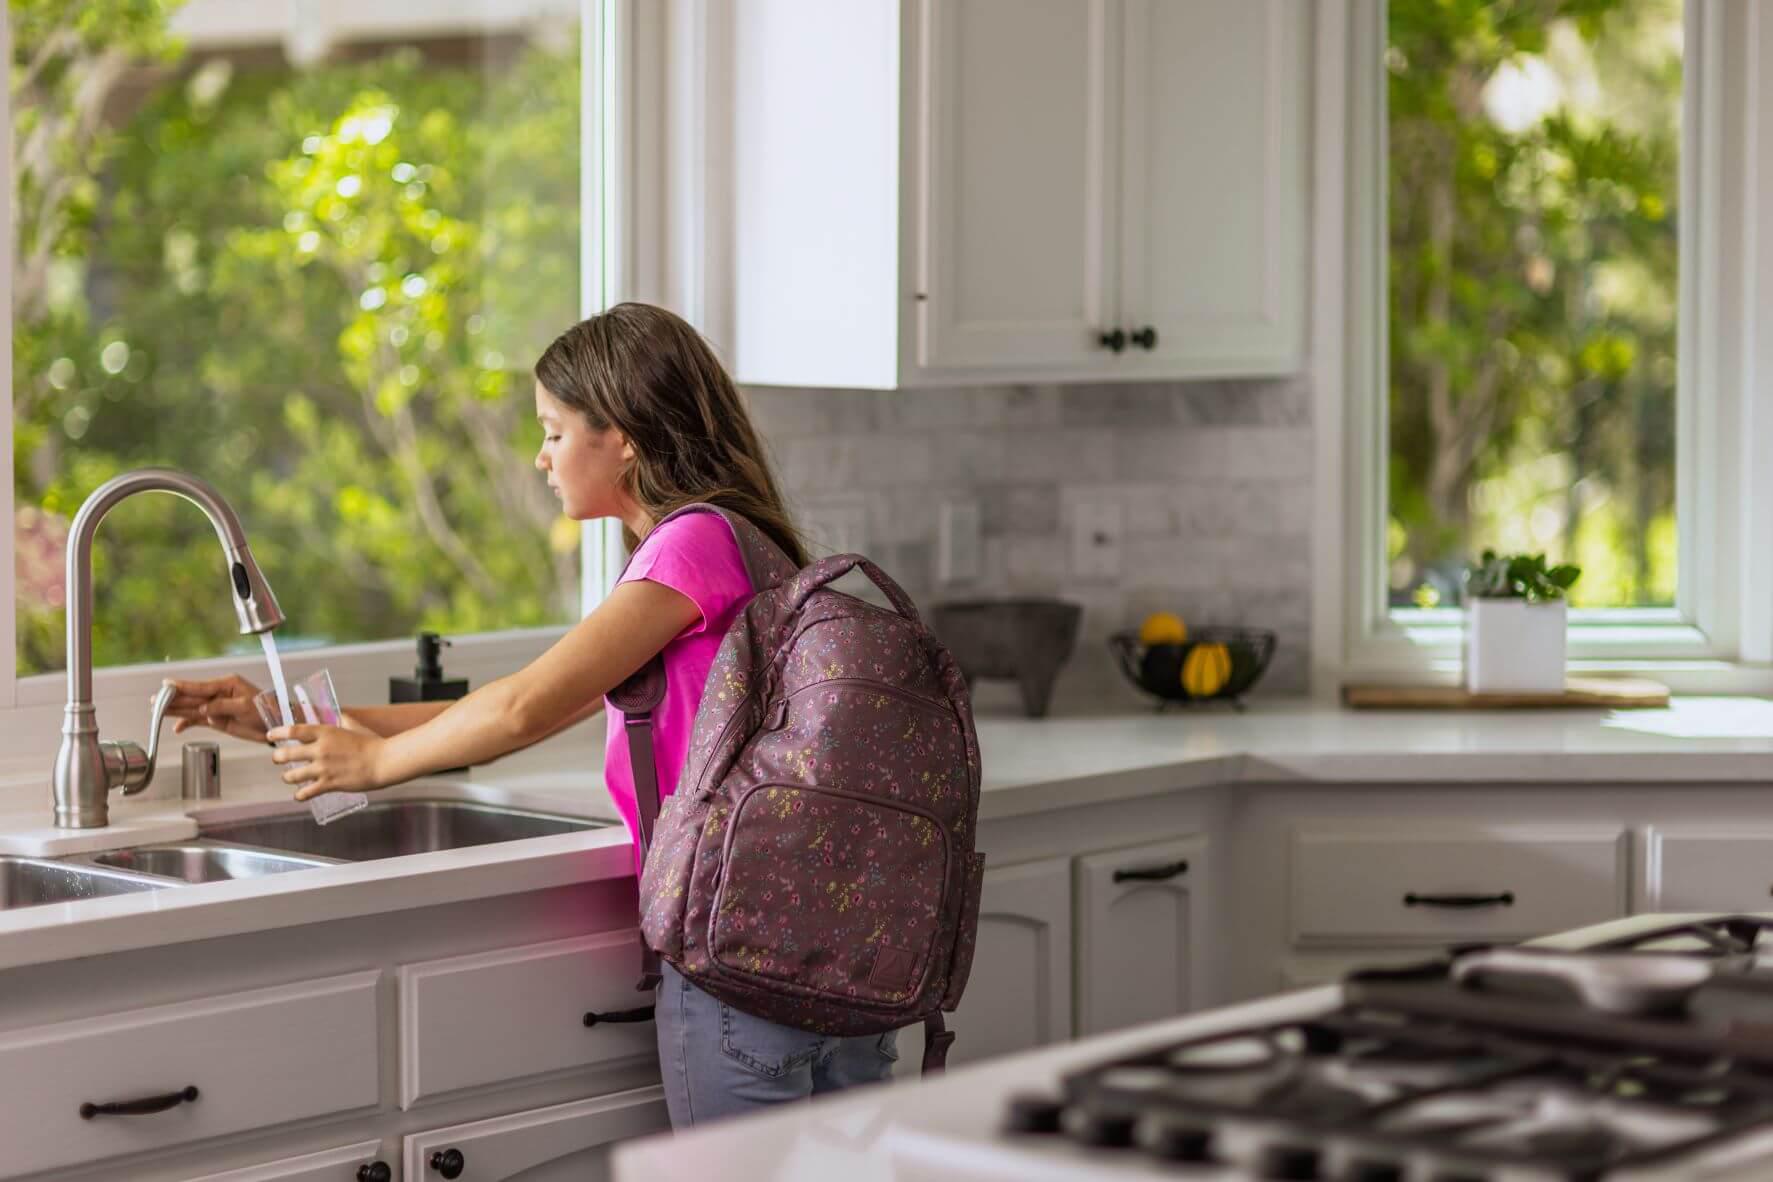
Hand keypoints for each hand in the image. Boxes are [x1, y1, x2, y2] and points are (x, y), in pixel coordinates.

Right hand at [163, 676, 266, 742]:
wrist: (276, 724)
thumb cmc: (266, 709)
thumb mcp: (245, 706)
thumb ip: (223, 706)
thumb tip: (203, 709)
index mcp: (227, 684)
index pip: (200, 686)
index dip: (183, 686)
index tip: (167, 684)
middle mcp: (219, 694)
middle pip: (192, 697)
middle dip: (174, 699)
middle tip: (156, 700)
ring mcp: (217, 707)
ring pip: (192, 708)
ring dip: (176, 710)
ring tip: (159, 711)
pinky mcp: (217, 719)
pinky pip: (199, 720)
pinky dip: (188, 723)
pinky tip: (177, 727)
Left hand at [269, 723, 387, 798]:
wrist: (384, 761)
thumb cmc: (372, 743)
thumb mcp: (355, 726)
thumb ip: (343, 720)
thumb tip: (338, 715)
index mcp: (325, 733)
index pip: (293, 731)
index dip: (278, 733)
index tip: (270, 735)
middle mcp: (320, 750)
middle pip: (286, 753)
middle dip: (277, 757)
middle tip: (277, 758)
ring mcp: (323, 768)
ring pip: (291, 775)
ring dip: (287, 777)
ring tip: (288, 777)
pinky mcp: (329, 784)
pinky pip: (305, 793)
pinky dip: (299, 795)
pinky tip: (300, 795)